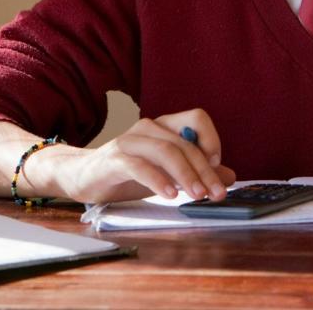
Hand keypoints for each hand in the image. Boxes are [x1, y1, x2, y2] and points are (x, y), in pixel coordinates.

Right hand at [36, 109, 236, 204]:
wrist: (82, 177)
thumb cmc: (128, 173)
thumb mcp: (167, 174)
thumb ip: (196, 172)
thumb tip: (229, 177)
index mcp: (164, 126)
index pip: (196, 118)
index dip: (211, 138)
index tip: (218, 165)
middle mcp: (149, 127)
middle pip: (185, 143)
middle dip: (205, 170)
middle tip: (216, 194)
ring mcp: (130, 141)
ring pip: (166, 151)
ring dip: (186, 175)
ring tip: (197, 195)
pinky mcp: (114, 159)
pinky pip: (140, 166)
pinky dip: (157, 180)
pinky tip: (169, 195)